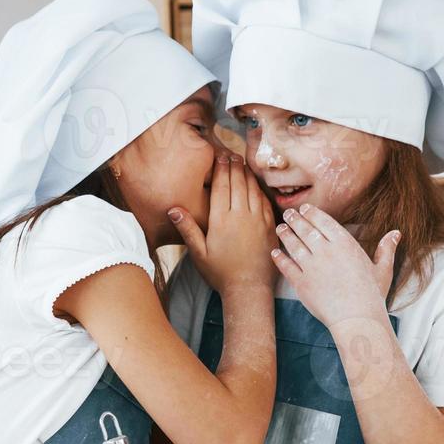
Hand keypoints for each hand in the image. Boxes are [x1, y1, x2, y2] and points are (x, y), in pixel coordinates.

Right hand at [169, 154, 275, 294]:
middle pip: (237, 183)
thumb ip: (187, 228)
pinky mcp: (270, 226)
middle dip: (234, 167)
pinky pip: (265, 201)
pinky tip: (256, 185)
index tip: (220, 157)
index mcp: (221, 220)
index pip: (221, 186)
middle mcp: (240, 215)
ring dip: (247, 174)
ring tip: (243, 164)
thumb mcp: (198, 253)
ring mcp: (258, 220)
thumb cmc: (220, 273)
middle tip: (232, 155)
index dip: (220, 169)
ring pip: (252, 189)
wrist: (249, 288)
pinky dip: (259, 189)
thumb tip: (173, 208)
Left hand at [272, 204, 399, 328]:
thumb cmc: (372, 295)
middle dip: (295, 219)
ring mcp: (311, 266)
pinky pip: (287, 266)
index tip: (304, 209)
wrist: (357, 317)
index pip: (324, 221)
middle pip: (306, 229)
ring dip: (286, 234)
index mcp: (345, 244)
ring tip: (281, 228)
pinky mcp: (301, 283)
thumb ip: (386, 249)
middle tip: (288, 214)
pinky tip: (275, 252)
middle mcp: (326, 251)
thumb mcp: (383, 269)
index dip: (312, 213)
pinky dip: (280, 258)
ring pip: (294, 245)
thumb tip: (396, 234)